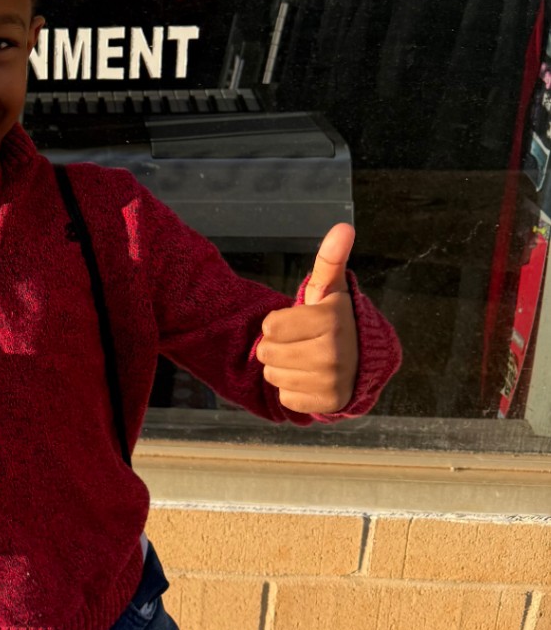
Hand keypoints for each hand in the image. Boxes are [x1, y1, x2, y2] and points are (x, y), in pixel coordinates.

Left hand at [255, 224, 357, 414]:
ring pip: (273, 376)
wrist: (362, 362)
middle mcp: (334, 353)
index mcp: (331, 321)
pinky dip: (293, 390)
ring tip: (304, 360)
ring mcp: (332, 380)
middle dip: (277, 346)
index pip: (269, 326)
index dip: (277, 324)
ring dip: (282, 368)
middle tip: (300, 342)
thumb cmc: (335, 320)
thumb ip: (330, 259)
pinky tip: (310, 379)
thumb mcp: (330, 290)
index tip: (299, 323)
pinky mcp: (328, 403)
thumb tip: (344, 226)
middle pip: (267, 353)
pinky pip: (286, 398)